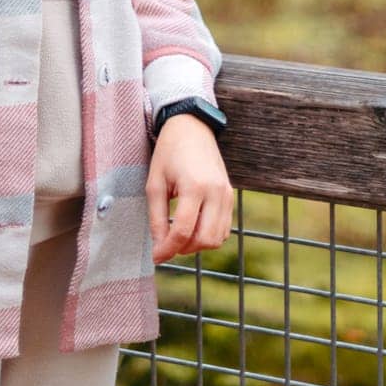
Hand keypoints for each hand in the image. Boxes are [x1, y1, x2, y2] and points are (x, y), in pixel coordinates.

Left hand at [146, 113, 233, 265]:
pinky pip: (224, 228)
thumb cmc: (168, 153)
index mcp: (194, 186)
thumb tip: (159, 250)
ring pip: (217, 238)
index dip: (168, 249)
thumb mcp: (155, 183)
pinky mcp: (230, 195)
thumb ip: (157, 218)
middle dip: (184, 249)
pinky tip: (193, 226)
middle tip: (166, 243)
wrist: (191, 127)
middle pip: (204, 240)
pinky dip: (209, 235)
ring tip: (179, 234)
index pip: (183, 231)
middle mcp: (216, 192)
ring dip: (197, 245)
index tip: (155, 257)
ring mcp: (226, 194)